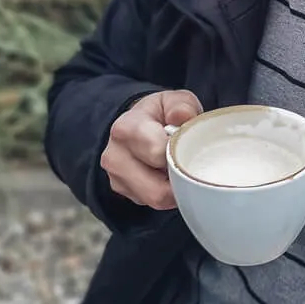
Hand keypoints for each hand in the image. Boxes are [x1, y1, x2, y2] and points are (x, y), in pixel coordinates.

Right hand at [101, 89, 201, 209]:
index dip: (180, 153)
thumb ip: (181, 106)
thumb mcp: (174, 101)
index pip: (157, 153)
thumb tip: (183, 117)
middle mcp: (114, 155)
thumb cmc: (161, 113)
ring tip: (179, 168)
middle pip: (156, 187)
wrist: (138, 122)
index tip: (190, 147)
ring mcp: (115, 177)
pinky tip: (167, 175)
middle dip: (179, 177)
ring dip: (173, 188)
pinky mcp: (121, 191)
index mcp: (127, 128)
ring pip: (155, 199)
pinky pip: (151, 203)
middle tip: (189, 162)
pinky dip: (165, 193)